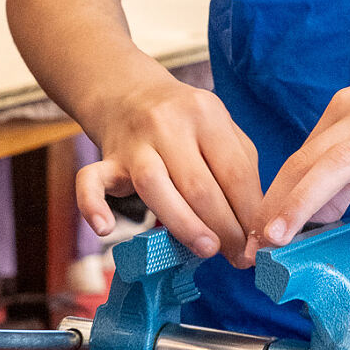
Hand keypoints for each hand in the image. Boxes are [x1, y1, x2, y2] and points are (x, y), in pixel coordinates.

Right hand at [78, 72, 262, 263]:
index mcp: (206, 114)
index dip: (250, 214)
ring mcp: (134, 142)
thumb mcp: (221, 130)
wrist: (130, 92)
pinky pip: (90, 181)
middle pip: (198, 184)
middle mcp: (168, 124)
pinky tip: (106, 229)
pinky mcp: (105, 159)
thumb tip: (257, 226)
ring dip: (184, 225)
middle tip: (238, 257)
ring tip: (207, 249)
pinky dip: (93, 206)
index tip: (259, 245)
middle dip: (224, 228)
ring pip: (154, 187)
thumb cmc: (186, 122)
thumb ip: (240, 170)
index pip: (234, 172)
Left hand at [248, 73, 349, 255]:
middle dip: (280, 203)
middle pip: (312, 159)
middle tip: (260, 243)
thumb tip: (311, 211)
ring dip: (310, 200)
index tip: (259, 233)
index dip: (276, 196)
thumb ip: (346, 172)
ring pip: (346, 163)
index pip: (302, 155)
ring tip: (291, 235)